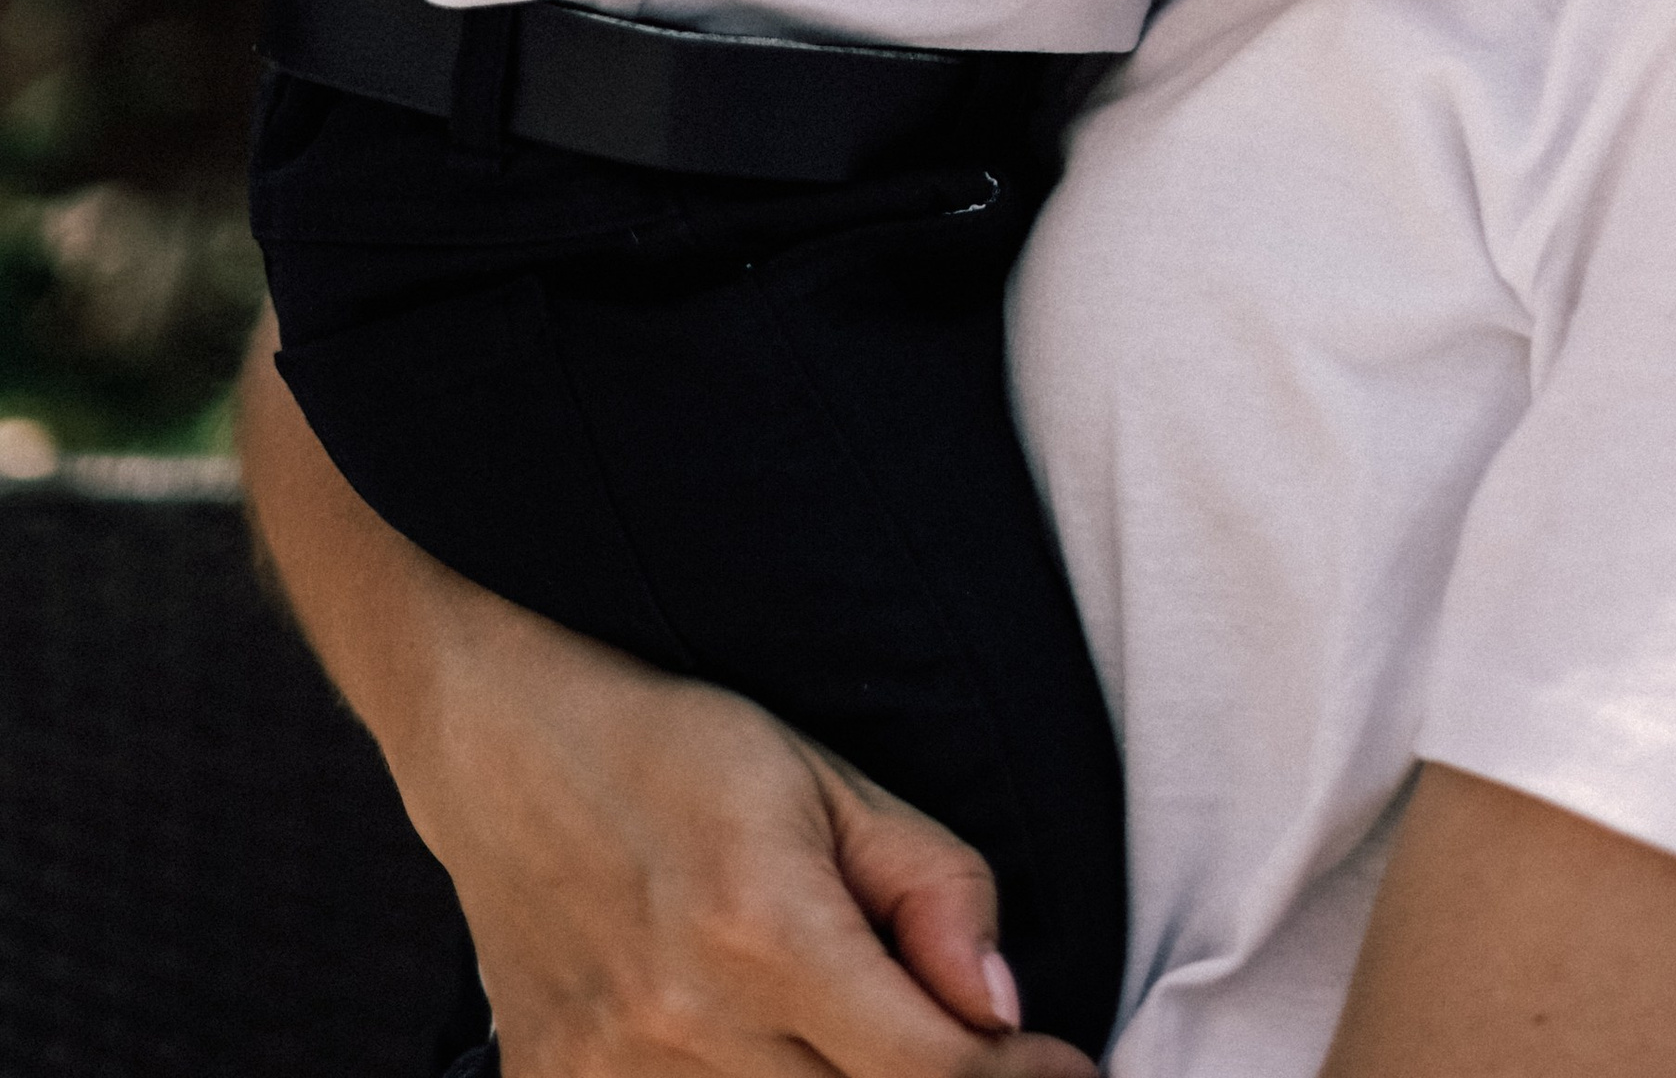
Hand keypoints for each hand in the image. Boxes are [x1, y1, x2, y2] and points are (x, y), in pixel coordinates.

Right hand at [408, 632, 1096, 1076]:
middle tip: (964, 1051)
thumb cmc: (676, 747)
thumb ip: (930, 887)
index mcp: (764, 931)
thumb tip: (1001, 1007)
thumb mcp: (828, 777)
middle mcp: (684, 1026)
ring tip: (857, 1034)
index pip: (929, 1072)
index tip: (1064, 1067)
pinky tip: (762, 1047)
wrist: (499, 743)